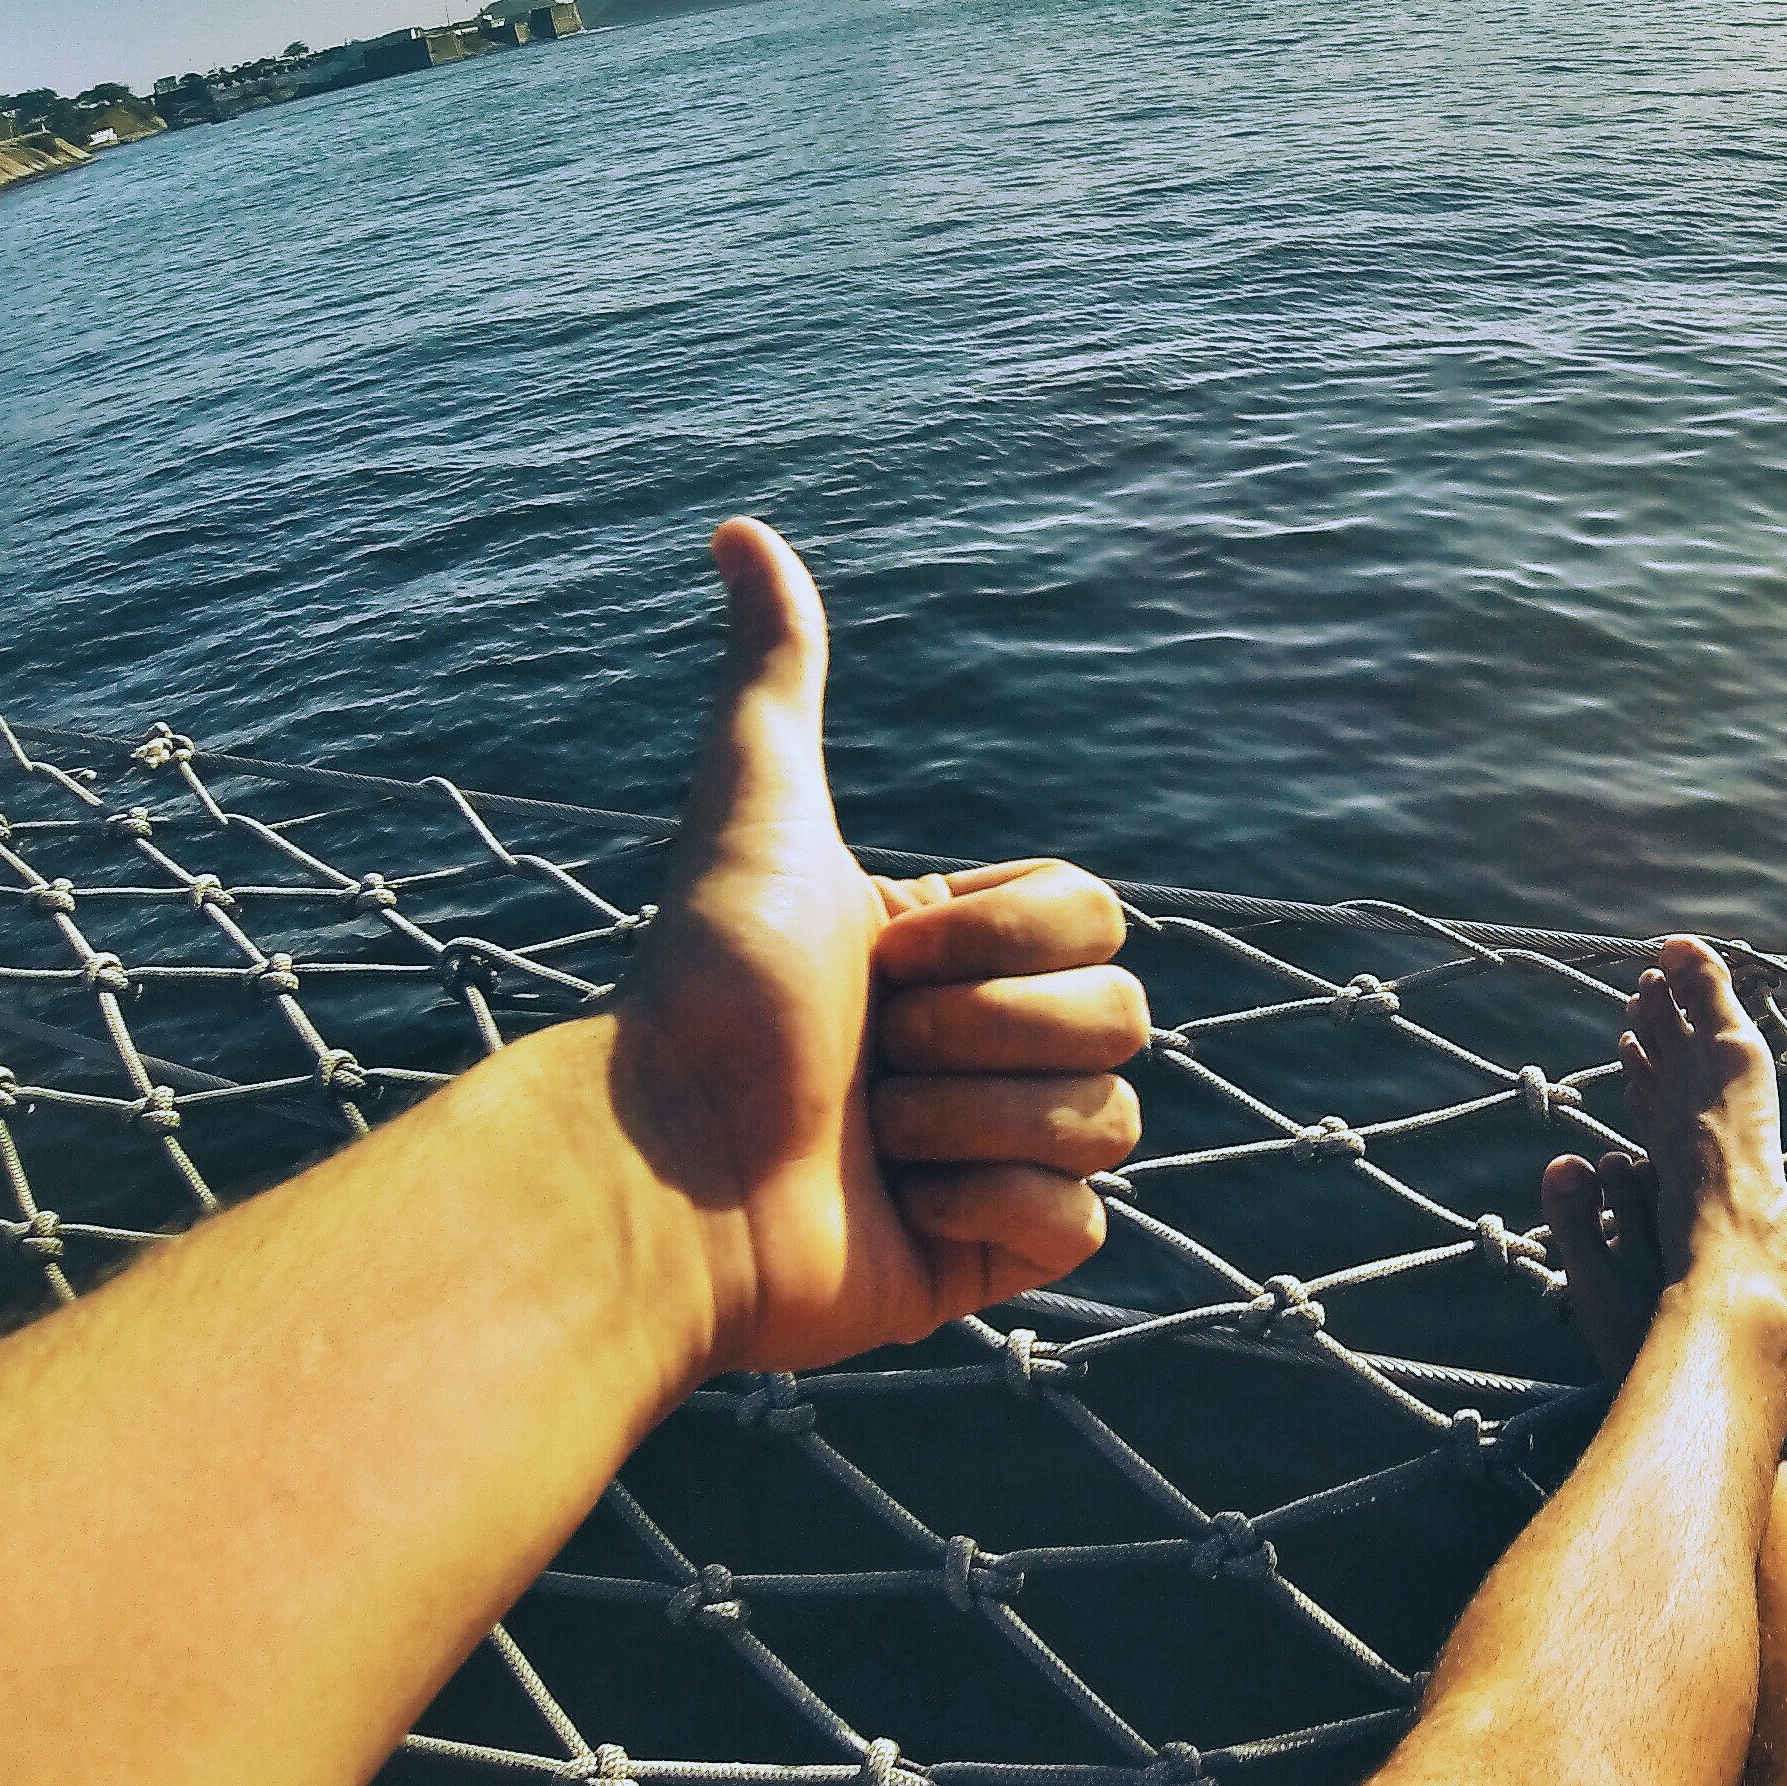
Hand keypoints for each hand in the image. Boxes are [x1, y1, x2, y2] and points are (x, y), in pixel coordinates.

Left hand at [603, 519, 1147, 1374]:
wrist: (669, 1175)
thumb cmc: (707, 994)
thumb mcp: (755, 810)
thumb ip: (774, 675)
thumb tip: (736, 529)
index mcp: (962, 953)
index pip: (1095, 922)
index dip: (1003, 940)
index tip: (888, 956)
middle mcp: (990, 1046)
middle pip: (1117, 1018)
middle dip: (984, 1036)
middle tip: (874, 1056)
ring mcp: (1002, 1156)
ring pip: (1107, 1121)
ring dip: (975, 1125)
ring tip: (872, 1139)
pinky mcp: (999, 1255)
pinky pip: (1082, 1226)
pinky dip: (994, 1214)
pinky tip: (904, 1209)